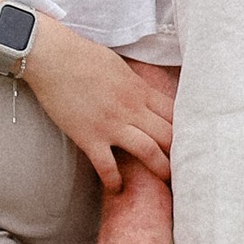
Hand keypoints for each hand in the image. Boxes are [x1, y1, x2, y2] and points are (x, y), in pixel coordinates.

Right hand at [22, 20, 175, 192]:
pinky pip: (107, 166)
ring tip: (166, 182)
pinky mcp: (89, 137)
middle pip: (169, 134)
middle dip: (181, 152)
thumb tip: (144, 93)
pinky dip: (114, 180)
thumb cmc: (82, 55)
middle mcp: (132, 108)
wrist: (52, 57)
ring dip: (160, 168)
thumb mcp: (119, 66)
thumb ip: (135, 84)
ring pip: (149, 151)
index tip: (191, 140)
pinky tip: (117, 188)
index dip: (186, 128)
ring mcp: (112, 124)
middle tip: (187, 165)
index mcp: (140, 89)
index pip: (175, 113)